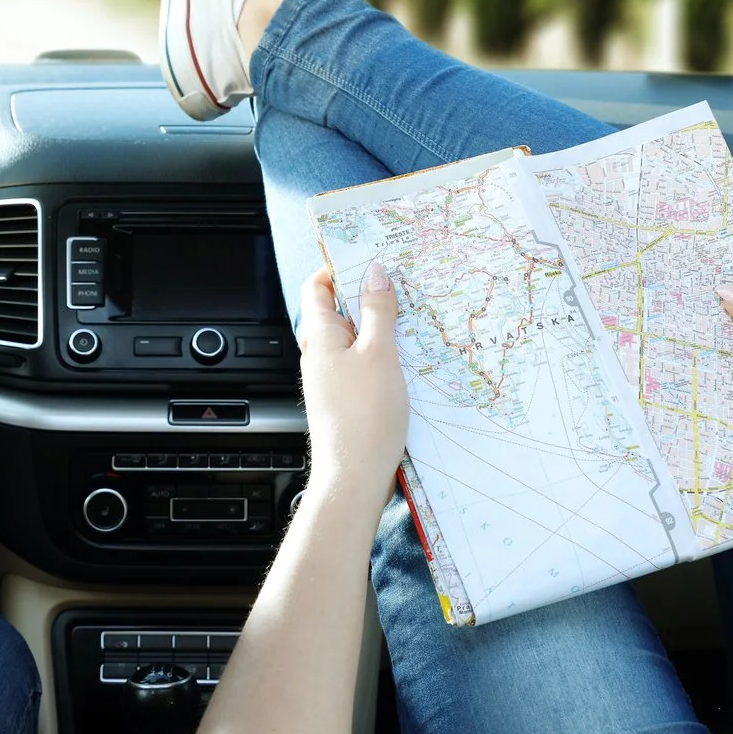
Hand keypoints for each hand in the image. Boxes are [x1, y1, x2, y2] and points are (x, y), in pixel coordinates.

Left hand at [299, 262, 406, 497]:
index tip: (371, 257)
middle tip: (403, 287)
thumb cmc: (363, 417)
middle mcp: (320, 355)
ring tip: (414, 323)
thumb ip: (377, 311)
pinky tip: (409, 362)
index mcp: (319, 336)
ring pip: (357, 340)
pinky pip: (364, 367)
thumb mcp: (379, 353)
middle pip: (341, 311)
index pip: (318, 287)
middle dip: (370, 297)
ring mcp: (333, 379)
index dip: (340, 267)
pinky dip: (384, 358)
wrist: (356, 477)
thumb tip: (375, 273)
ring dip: (382, 330)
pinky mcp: (348, 399)